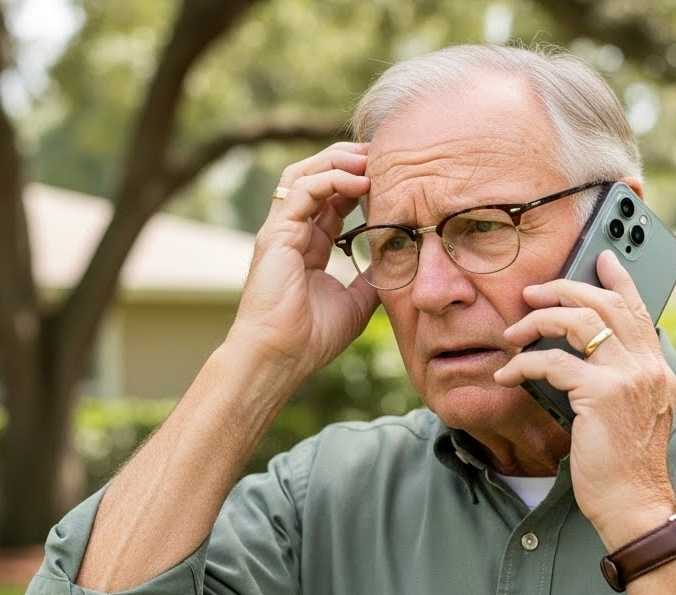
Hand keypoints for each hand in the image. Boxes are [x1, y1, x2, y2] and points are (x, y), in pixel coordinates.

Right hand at [230, 142, 379, 375]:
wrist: (280, 358)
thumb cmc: (311, 338)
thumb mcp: (357, 301)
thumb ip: (372, 275)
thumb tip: (400, 258)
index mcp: (309, 243)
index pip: (333, 197)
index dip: (360, 180)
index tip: (393, 175)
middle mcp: (292, 230)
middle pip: (317, 175)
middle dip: (350, 159)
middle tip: (384, 154)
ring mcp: (281, 229)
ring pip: (304, 173)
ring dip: (339, 161)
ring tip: (372, 159)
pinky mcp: (275, 234)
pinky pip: (301, 190)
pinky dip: (331, 179)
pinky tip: (360, 181)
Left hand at [493, 251, 675, 542]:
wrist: (633, 503)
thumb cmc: (624, 465)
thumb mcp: (631, 414)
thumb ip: (619, 380)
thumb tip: (582, 354)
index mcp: (656, 369)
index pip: (638, 310)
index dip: (619, 280)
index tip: (602, 258)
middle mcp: (647, 366)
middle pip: (604, 304)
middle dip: (563, 291)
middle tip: (532, 294)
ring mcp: (626, 377)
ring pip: (577, 322)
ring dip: (537, 321)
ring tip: (513, 333)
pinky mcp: (601, 394)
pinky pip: (552, 362)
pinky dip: (523, 364)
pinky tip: (507, 373)